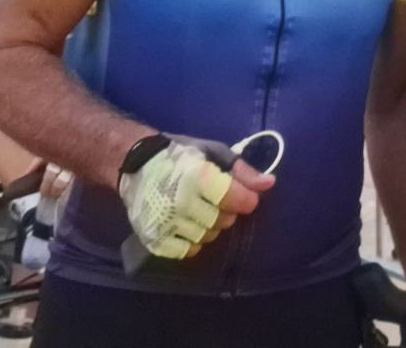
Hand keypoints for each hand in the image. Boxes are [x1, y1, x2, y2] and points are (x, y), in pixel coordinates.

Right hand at [118, 140, 274, 259]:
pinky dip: (194, 241)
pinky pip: (186, 251)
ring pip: (207, 237)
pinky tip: (189, 225)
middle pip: (222, 220)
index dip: (247, 199)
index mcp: (197, 176)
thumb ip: (241, 170)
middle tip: (219, 199)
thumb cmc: (180, 155)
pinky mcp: (153, 239)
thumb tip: (269, 184)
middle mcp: (180, 202)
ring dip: (212, 226)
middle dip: (228, 211)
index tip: (246, 197)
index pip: (233, 198)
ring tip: (202, 210)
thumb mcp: (213, 153)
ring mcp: (165, 224)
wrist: (135, 166)